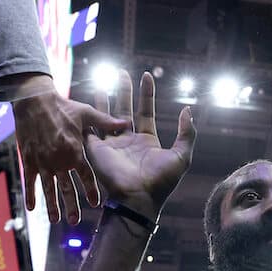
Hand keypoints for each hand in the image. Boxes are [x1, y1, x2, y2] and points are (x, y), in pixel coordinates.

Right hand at [11, 75, 129, 223]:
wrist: (34, 100)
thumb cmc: (63, 106)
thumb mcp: (86, 113)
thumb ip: (107, 122)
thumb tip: (128, 123)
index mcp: (75, 149)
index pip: (86, 175)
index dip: (90, 189)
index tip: (95, 203)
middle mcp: (59, 159)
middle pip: (66, 187)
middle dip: (71, 205)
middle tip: (75, 221)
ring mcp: (43, 160)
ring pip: (49, 187)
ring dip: (52, 205)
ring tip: (55, 220)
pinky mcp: (28, 159)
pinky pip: (30, 179)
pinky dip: (31, 193)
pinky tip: (31, 208)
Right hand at [85, 71, 195, 221]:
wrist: (137, 198)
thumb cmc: (161, 181)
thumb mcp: (181, 156)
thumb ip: (186, 134)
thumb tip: (188, 111)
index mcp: (147, 141)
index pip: (145, 111)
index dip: (146, 94)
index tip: (146, 76)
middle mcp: (128, 141)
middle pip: (124, 109)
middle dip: (123, 91)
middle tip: (120, 72)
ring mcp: (111, 145)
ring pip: (105, 116)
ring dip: (103, 99)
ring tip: (101, 80)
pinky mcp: (96, 150)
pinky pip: (90, 128)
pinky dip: (87, 115)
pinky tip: (83, 101)